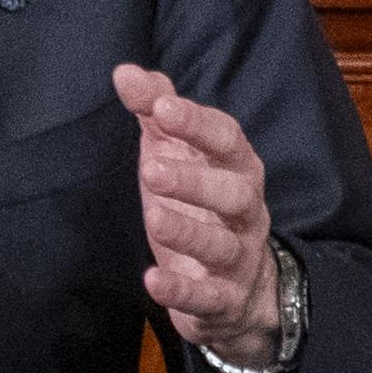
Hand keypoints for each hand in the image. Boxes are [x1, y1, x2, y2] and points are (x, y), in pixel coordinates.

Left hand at [112, 64, 286, 363]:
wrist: (240, 288)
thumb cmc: (201, 204)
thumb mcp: (178, 153)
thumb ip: (156, 111)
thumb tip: (125, 71)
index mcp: (236, 168)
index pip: (227, 139)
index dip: (197, 123)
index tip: (162, 107)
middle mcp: (246, 211)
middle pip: (234, 192)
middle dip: (195, 180)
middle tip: (151, 169)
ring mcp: (238, 258)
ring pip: (223, 245)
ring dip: (189, 232)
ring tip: (154, 217)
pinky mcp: (224, 300)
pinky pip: (208, 298)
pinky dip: (182, 291)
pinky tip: (152, 280)